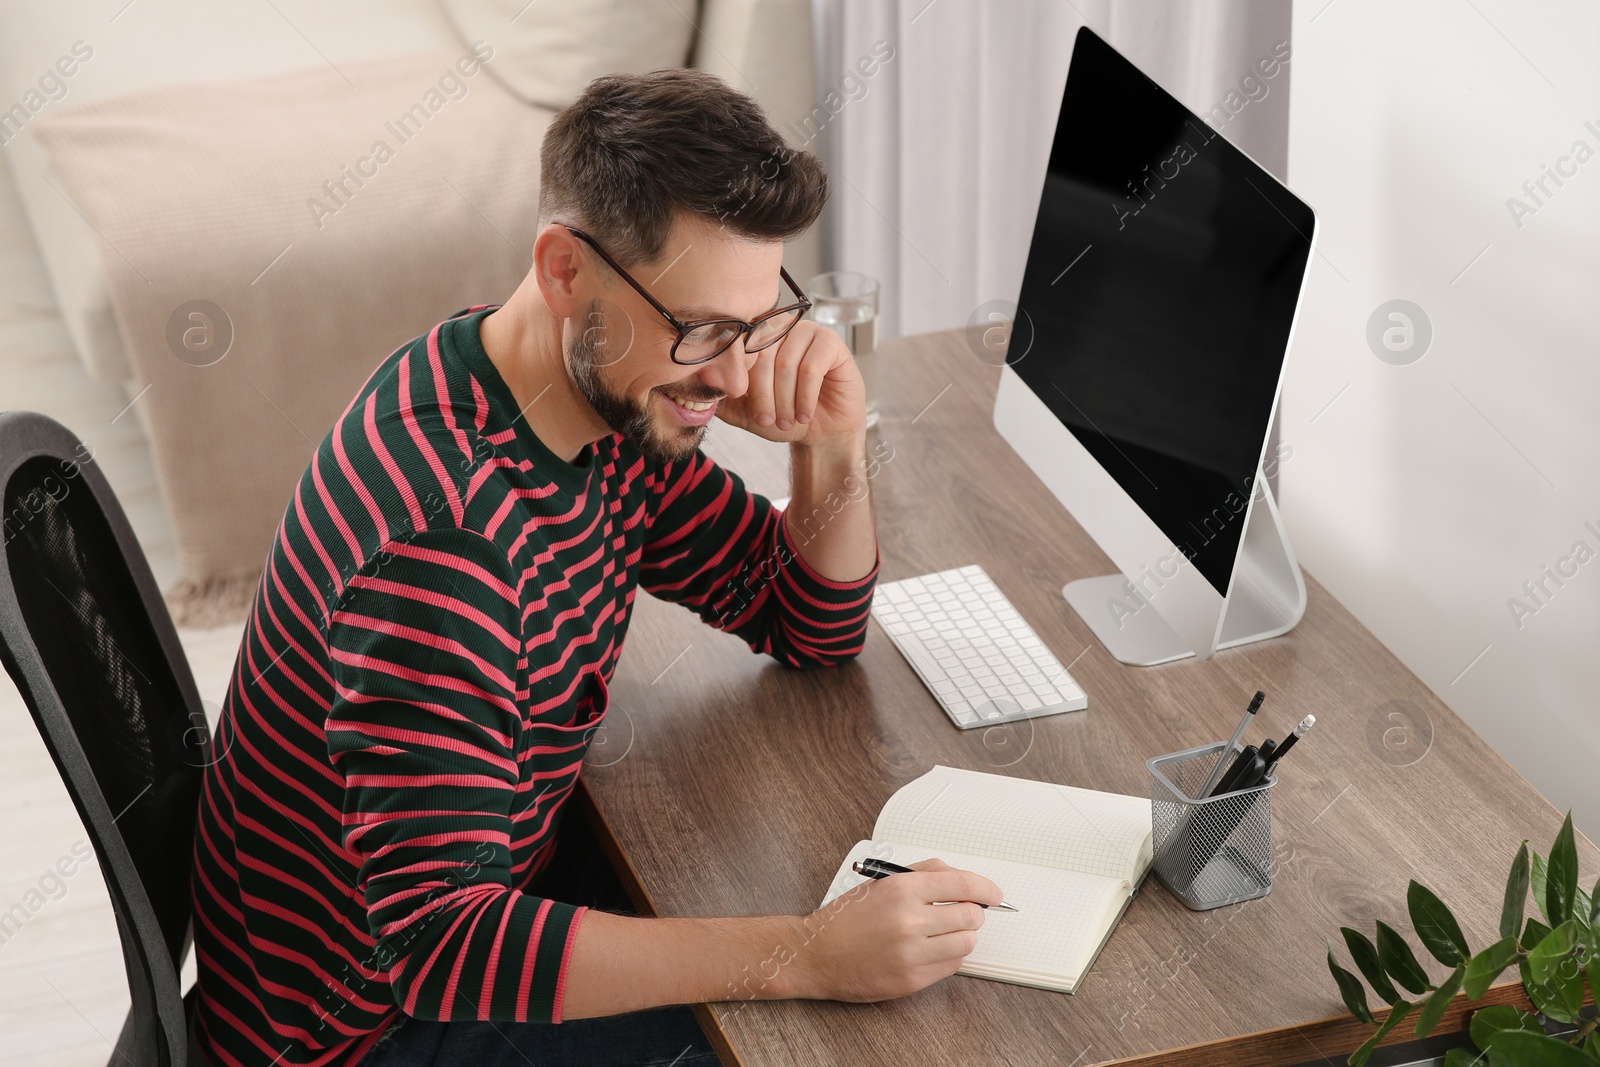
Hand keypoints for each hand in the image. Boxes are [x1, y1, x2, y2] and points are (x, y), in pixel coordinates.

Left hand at [716, 320, 864, 445]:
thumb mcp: (743, 410)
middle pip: (762, 355)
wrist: (819, 432)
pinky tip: (804, 413)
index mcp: (757, 336)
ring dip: (785, 400)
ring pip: (786, 363)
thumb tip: (699, 377)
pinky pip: (812, 367)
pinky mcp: (832, 343)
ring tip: (787, 421)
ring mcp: (808, 331)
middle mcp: (781, 327)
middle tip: (767, 420)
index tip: (742, 401)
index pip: (738, 347)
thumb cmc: (783, 415)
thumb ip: (721, 395)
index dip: (738, 378)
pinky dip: (805, 396)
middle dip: (762, 395)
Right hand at [787, 858, 1001, 1002]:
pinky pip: (952, 967)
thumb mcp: (883, 881)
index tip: (994, 894)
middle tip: (962, 912)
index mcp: (902, 889)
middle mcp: (909, 920)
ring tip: (943, 932)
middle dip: (972, 913)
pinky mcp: (912, 979)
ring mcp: (912, 953)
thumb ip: (925, 873)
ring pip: (966, 942)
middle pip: (971, 915)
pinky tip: (931, 950)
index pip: (962, 884)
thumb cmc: (849, 917)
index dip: (986, 888)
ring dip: (961, 936)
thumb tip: (963, 882)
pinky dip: (949, 957)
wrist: (818, 954)